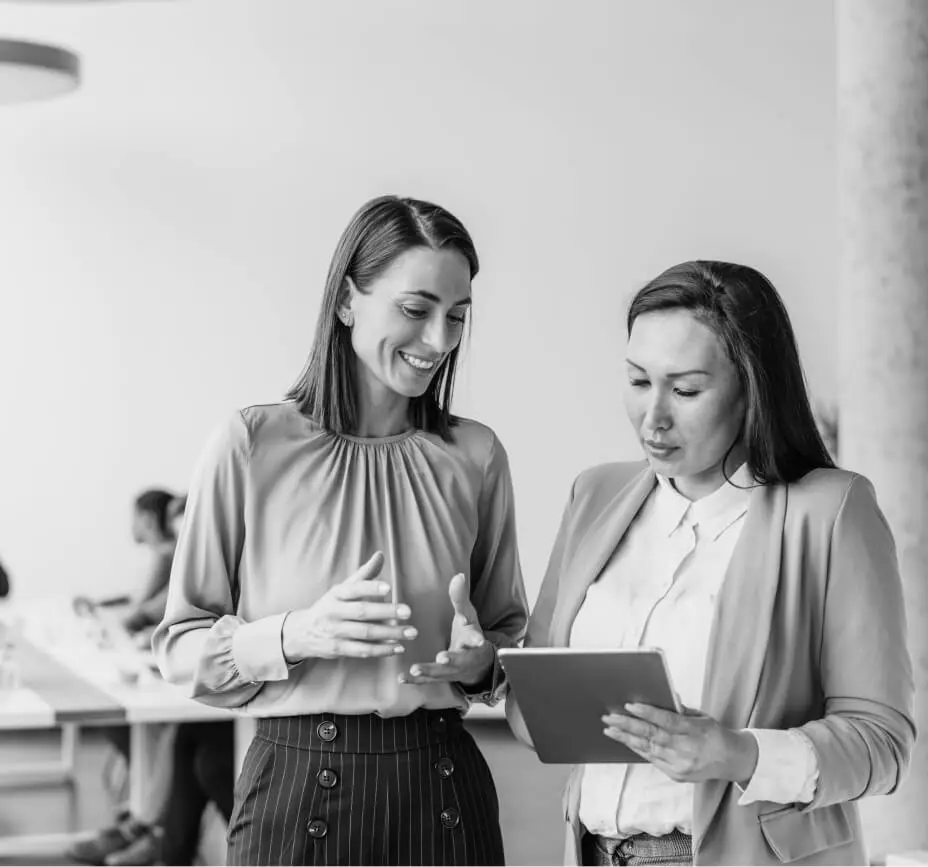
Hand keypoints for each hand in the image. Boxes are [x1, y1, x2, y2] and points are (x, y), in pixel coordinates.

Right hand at [281, 552, 416, 662]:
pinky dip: (381, 650)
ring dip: (390, 634)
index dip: (371, 587)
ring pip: (365, 633)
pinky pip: (362, 650)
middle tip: (408, 612)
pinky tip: (398, 647)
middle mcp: (333, 612)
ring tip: (410, 632)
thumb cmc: (330, 607)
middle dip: (386, 612)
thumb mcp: (342, 589)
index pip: (354, 588)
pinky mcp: (337, 649)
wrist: (302, 632)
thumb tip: (380, 555)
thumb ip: (364, 574)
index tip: (389, 588)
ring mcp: (335, 632)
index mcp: (336, 594)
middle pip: (362, 612)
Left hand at [399, 572, 493, 687]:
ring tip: (415, 669)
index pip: (475, 638)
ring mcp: (453, 670)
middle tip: (442, 658)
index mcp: (472, 640)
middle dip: (452, 659)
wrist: (477, 663)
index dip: (475, 639)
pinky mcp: (441, 677)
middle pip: (460, 660)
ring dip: (429, 671)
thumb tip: (459, 575)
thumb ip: (460, 598)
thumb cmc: (469, 633)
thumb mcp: (468, 614)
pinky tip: (402, 678)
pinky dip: (415, 680)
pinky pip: (428, 681)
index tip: (477, 640)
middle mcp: (465, 657)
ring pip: (442, 673)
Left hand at [602, 703, 758, 783]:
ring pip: (648, 749)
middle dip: (628, 725)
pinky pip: (652, 759)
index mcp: (694, 731)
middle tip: (609, 717)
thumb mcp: (701, 716)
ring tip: (610, 729)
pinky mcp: (676, 775)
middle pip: (653, 736)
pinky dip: (637, 749)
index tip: (629, 705)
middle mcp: (686, 750)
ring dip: (626, 738)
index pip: (667, 721)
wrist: (731, 761)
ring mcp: (680, 765)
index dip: (648, 713)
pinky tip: (625, 740)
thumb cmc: (714, 734)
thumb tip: (662, 695)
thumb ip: (680, 709)